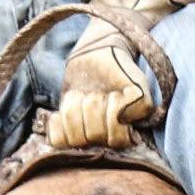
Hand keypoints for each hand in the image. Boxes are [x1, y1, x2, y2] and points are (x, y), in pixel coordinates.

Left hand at [52, 0, 175, 149]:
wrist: (100, 53)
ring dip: (77, 109)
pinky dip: (58, 121)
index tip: (116, 96)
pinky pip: (56, 139)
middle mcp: (103, 140)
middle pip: (94, 136)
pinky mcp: (63, 129)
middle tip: (98, 93)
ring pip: (75, 137)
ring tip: (84, 96)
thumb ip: (138, 105)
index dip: (114, 114)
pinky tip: (69, 104)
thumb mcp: (137, 86)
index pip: (117, 141)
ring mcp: (82, 136)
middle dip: (95, 108)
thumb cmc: (120, 69)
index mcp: (124, 135)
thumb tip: (121, 117)